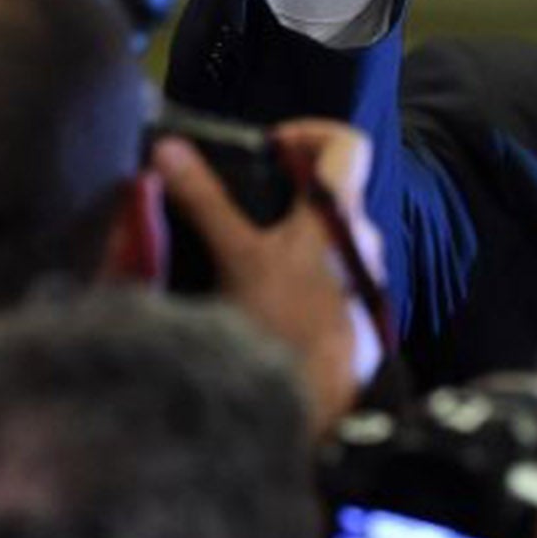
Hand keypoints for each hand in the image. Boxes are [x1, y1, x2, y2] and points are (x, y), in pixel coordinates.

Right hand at [152, 119, 383, 433]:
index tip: (271, 149)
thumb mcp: (237, 257)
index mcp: (339, 213)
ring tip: (245, 260)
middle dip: (287, 195)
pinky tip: (268, 302)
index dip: (310, 132)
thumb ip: (205, 201)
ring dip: (292, 240)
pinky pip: (334, 278)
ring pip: (330, 239)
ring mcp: (368, 279)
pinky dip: (303, 277)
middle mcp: (364, 240)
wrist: (322, 405)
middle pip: (332, 193)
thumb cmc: (284, 324)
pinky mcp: (363, 315)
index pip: (347, 143)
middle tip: (243, 209)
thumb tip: (168, 148)